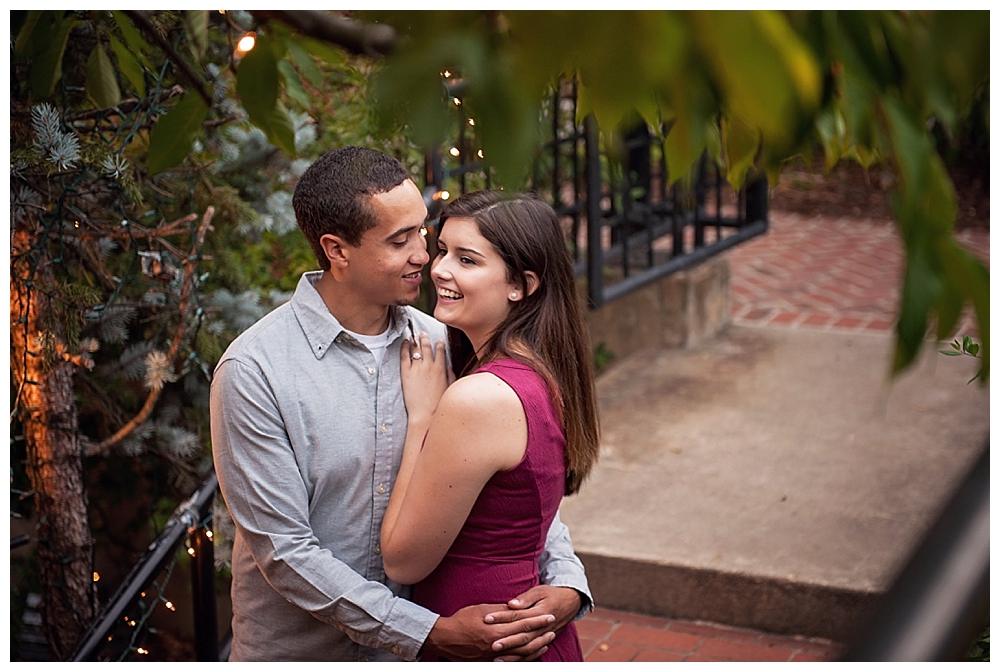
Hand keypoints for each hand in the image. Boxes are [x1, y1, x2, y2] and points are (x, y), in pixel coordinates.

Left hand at [400, 332, 450, 425]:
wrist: (425, 415)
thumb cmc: (438, 405)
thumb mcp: (450, 388)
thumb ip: (450, 375)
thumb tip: (448, 365)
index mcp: (441, 369)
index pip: (440, 350)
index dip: (439, 343)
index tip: (438, 340)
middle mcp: (429, 366)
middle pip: (427, 346)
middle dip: (425, 338)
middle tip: (422, 333)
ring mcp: (417, 369)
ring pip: (416, 349)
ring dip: (415, 340)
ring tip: (414, 335)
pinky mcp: (406, 373)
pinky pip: (404, 356)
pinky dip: (405, 347)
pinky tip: (405, 342)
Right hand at [423, 602, 555, 661]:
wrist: (445, 638)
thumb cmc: (462, 620)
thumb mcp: (482, 610)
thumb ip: (501, 611)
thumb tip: (516, 608)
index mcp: (496, 631)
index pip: (523, 625)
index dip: (538, 620)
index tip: (549, 615)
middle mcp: (498, 646)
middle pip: (525, 641)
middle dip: (541, 634)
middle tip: (552, 628)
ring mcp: (494, 656)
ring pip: (521, 655)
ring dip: (536, 647)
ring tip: (546, 641)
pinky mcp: (490, 662)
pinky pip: (512, 662)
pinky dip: (524, 658)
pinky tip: (531, 653)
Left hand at [485, 585, 581, 660]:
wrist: (570, 603)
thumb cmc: (551, 594)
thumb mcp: (539, 591)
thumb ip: (525, 599)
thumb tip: (511, 604)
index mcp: (540, 612)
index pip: (518, 616)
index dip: (502, 617)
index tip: (487, 618)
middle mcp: (543, 627)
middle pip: (523, 636)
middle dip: (507, 641)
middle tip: (492, 644)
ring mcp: (544, 636)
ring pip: (528, 648)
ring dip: (513, 654)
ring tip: (496, 658)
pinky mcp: (544, 641)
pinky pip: (532, 653)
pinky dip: (521, 659)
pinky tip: (509, 662)